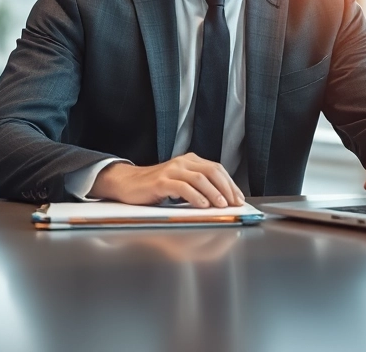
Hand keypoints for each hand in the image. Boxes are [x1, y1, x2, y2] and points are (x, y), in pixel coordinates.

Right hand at [90, 153, 244, 207]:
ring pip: (199, 178)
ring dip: (213, 192)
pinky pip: (182, 187)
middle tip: (234, 203)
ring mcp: (171, 170)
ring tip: (221, 205)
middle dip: (226, 188)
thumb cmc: (155, 186)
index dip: (230, 183)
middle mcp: (182, 162)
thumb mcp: (180, 183)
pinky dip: (195, 196)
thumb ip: (197, 187)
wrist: (127, 183)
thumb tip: (221, 201)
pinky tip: (202, 205)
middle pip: (212, 171)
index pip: (217, 169)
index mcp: (190, 161)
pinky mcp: (160, 181)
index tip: (239, 198)